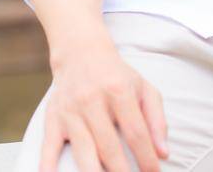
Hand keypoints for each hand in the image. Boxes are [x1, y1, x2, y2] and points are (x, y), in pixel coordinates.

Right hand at [40, 34, 168, 171]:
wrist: (80, 53)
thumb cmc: (118, 76)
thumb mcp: (144, 88)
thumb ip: (157, 120)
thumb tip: (164, 153)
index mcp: (119, 92)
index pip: (136, 132)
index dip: (146, 157)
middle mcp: (93, 102)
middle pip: (109, 146)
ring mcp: (71, 112)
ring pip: (82, 151)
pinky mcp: (53, 120)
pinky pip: (49, 148)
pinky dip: (49, 167)